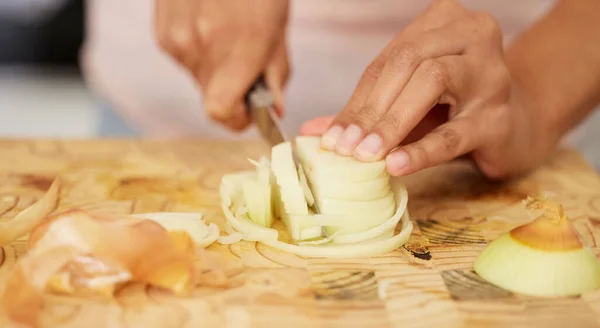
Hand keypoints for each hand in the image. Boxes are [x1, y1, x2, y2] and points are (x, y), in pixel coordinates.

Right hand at [155, 0, 289, 129]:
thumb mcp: (278, 29)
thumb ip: (276, 74)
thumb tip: (275, 110)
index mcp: (237, 50)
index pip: (220, 111)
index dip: (236, 118)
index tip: (250, 112)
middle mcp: (200, 48)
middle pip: (211, 97)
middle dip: (231, 91)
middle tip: (245, 67)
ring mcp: (177, 39)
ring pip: (198, 78)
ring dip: (215, 69)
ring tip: (227, 35)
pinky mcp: (163, 32)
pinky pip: (184, 58)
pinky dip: (199, 51)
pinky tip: (209, 25)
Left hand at [304, 0, 538, 179]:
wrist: (516, 127)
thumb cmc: (455, 109)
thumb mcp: (408, 103)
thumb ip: (365, 110)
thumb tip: (313, 131)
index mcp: (443, 22)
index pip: (388, 60)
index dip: (357, 99)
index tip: (331, 137)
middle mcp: (471, 34)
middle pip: (407, 62)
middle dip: (370, 108)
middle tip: (345, 148)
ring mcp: (491, 71)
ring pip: (432, 81)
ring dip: (392, 122)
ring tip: (366, 155)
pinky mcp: (502, 114)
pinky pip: (455, 131)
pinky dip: (422, 149)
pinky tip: (397, 164)